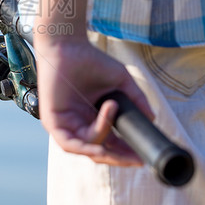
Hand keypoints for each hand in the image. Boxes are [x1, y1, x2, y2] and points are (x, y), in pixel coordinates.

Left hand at [34, 36, 153, 166]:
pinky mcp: (52, 122)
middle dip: (119, 158)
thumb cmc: (91, 60)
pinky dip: (88, 147)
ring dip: (107, 149)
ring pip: (88, 149)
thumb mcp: (121, 82)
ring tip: (122, 144)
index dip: (125, 152)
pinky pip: (69, 144)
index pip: (109, 142)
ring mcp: (64, 124)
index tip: (142, 156)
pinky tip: (103, 146)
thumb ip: (136, 100)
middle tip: (137, 160)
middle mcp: (77, 124)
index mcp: (91, 117)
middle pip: (99, 151)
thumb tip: (152, 118)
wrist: (69, 45)